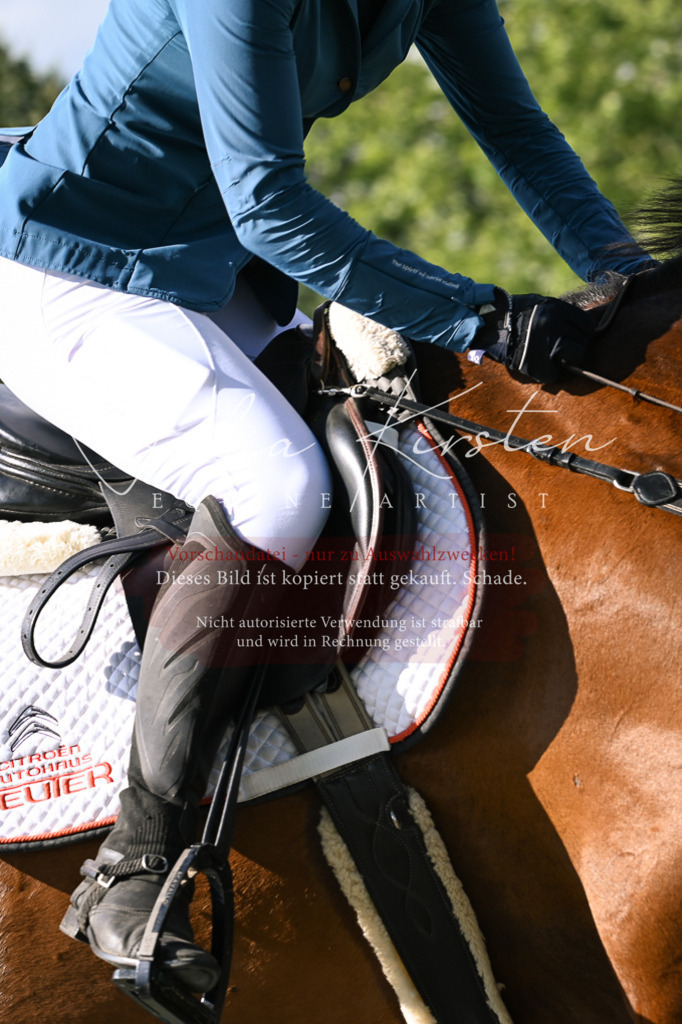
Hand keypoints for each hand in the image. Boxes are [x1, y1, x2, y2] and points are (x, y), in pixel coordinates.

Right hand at [472, 289, 596, 383]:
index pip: (587, 324)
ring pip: (574, 357)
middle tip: (561, 347)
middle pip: (582, 342)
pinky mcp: (536, 364)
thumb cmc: (514, 314)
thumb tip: (583, 326)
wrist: (487, 326)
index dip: (582, 331)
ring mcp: (546, 345)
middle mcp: (554, 325)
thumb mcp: (540, 303)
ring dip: (564, 359)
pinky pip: (553, 374)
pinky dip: (547, 373)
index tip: (573, 335)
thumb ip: (561, 313)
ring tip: (551, 357)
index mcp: (556, 309)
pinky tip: (539, 365)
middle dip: (574, 346)